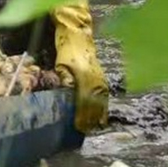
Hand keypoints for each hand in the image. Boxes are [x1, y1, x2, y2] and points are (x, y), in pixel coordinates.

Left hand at [52, 0, 108, 132]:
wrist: (79, 37)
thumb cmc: (67, 51)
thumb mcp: (61, 65)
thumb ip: (65, 79)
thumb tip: (67, 93)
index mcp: (84, 77)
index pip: (84, 101)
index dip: (81, 115)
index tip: (77, 126)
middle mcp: (95, 79)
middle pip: (94, 104)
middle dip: (89, 119)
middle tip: (83, 131)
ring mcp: (101, 79)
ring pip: (101, 102)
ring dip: (97, 116)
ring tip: (92, 127)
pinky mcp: (103, 78)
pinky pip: (105, 96)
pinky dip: (104, 108)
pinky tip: (102, 117)